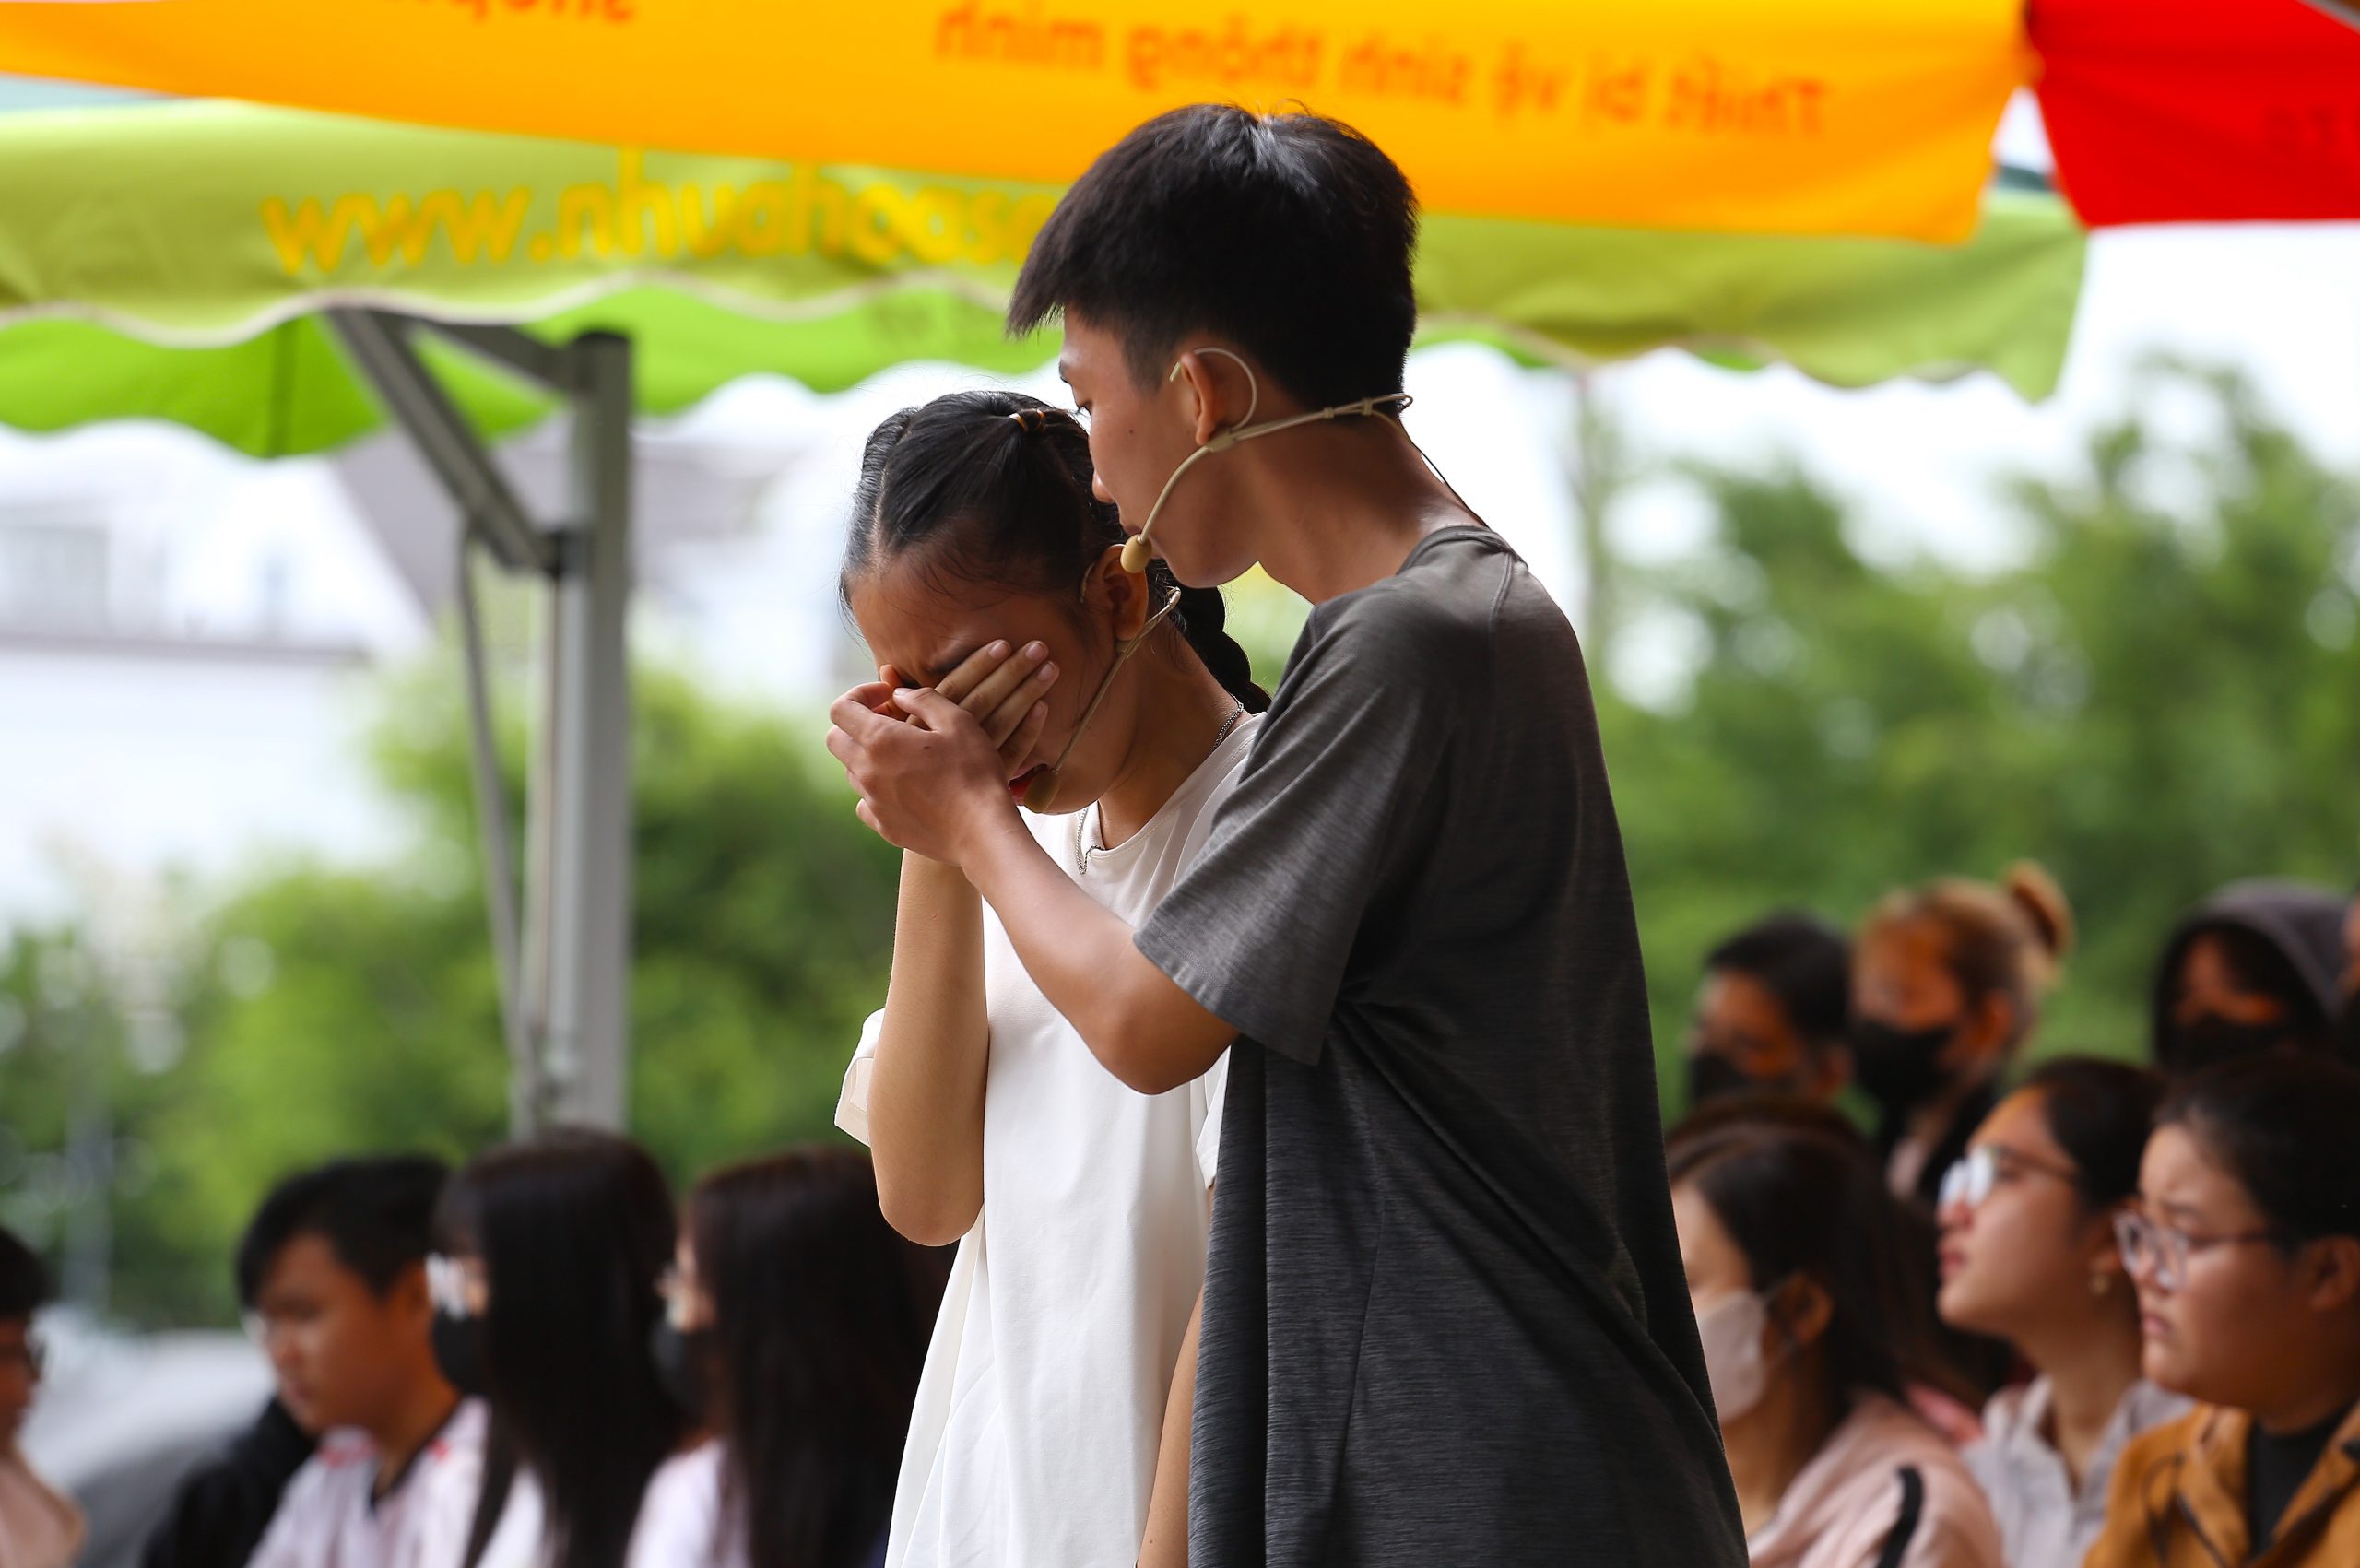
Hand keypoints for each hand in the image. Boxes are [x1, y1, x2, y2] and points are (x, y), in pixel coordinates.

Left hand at [828, 644, 1058, 863]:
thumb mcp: (957, 721)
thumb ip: (923, 699)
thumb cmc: (973, 772)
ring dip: (868, 756)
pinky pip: (865, 803)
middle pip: (835, 739)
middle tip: (890, 722)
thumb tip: (899, 695)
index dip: (859, 695)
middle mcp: (867, 771)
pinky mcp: (883, 826)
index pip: (841, 709)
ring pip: (851, 770)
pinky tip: (904, 788)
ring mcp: (872, 802)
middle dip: (856, 724)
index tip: (887, 697)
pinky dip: (876, 790)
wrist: (981, 831)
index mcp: (880, 740)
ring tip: (903, 755)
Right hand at [902, 640, 1058, 781]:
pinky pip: (1016, 752)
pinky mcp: (992, 781)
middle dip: (1007, 669)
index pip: (946, 689)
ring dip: (1026, 690)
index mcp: (916, 731)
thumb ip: (894, 704)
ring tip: (1048, 663)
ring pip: (1002, 720)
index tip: (1002, 645)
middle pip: (979, 699)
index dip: (977, 665)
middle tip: (1035, 646)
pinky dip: (1029, 730)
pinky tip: (1043, 707)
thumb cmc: (910, 782)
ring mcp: (971, 764)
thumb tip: (888, 669)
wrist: (935, 835)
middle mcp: (944, 744)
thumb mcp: (894, 742)